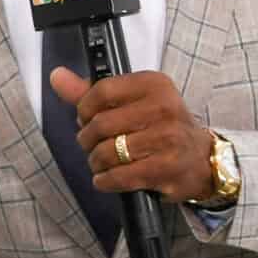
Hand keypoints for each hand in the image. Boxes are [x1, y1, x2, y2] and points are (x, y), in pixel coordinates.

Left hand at [51, 66, 215, 201]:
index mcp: (154, 85)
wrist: (200, 159)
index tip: (86, 119)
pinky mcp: (166, 168)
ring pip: (107, 152)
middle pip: (100, 124)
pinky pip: (118, 176)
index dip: (84, 110)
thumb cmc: (160, 127)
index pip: (101, 91)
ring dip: (96, 162)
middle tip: (94, 145)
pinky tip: (109, 177)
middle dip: (87, 140)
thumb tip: (57, 76)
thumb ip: (91, 92)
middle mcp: (164, 108)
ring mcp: (168, 139)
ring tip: (103, 162)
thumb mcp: (131, 102)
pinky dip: (105, 180)